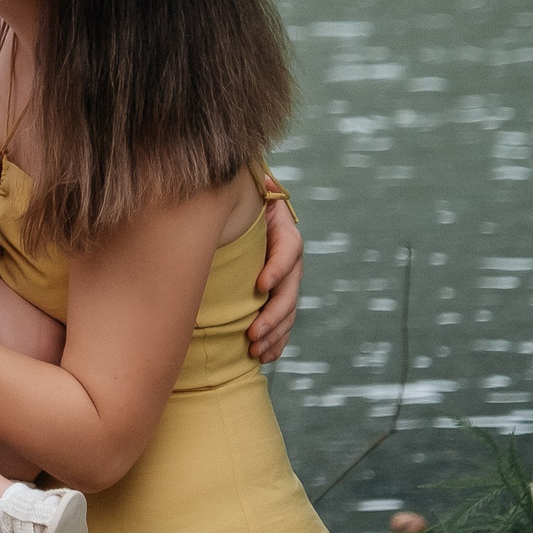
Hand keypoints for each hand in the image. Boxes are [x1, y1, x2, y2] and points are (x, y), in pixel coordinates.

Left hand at [248, 187, 301, 362]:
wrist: (245, 219)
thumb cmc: (241, 205)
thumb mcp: (245, 193)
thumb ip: (250, 187)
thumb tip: (257, 175)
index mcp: (285, 234)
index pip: (288, 251)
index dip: (277, 268)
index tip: (260, 285)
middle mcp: (291, 262)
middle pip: (290, 291)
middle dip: (272, 314)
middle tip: (252, 333)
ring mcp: (288, 283)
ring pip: (288, 312)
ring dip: (274, 334)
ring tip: (255, 349)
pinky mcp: (279, 300)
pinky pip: (284, 325)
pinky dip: (276, 343)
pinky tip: (263, 357)